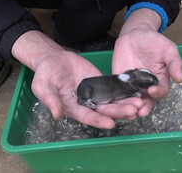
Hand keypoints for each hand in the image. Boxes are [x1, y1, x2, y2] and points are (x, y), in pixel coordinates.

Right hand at [12, 31, 141, 127]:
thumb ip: (50, 100)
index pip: (87, 116)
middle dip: (118, 111)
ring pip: (112, 101)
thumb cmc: (45, 73)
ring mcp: (95, 93)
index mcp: (72, 107)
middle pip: (104, 110)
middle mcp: (86, 103)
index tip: (111, 123)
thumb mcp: (42, 86)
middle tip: (133, 111)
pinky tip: (136, 92)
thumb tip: (57, 115)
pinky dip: (124, 91)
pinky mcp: (101, 83)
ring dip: (125, 103)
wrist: (54, 59)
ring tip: (140, 103)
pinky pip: (114, 89)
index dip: (98, 120)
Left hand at [113, 9, 181, 117]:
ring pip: (132, 100)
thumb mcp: (168, 50)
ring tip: (128, 112)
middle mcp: (146, 87)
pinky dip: (117, 99)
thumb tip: (180, 79)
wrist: (135, 34)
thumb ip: (174, 63)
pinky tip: (114, 103)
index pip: (161, 92)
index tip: (152, 91)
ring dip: (130, 107)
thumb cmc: (154, 42)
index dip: (157, 93)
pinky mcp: (119, 82)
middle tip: (140, 111)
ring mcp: (132, 85)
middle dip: (143, 107)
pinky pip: (118, 93)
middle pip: (146, 101)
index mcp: (160, 81)